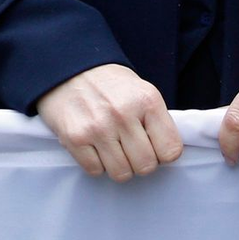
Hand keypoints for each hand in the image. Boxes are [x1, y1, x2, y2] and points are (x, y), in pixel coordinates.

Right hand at [37, 64, 181, 181]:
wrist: (67, 66)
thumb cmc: (109, 83)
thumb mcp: (141, 90)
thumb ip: (156, 121)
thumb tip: (166, 155)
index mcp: (146, 100)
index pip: (171, 150)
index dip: (162, 152)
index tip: (151, 144)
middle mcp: (123, 113)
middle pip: (146, 166)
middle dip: (138, 160)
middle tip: (128, 144)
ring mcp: (98, 126)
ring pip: (121, 173)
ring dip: (117, 164)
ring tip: (110, 144)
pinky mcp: (75, 137)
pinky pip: (95, 170)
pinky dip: (95, 162)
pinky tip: (92, 143)